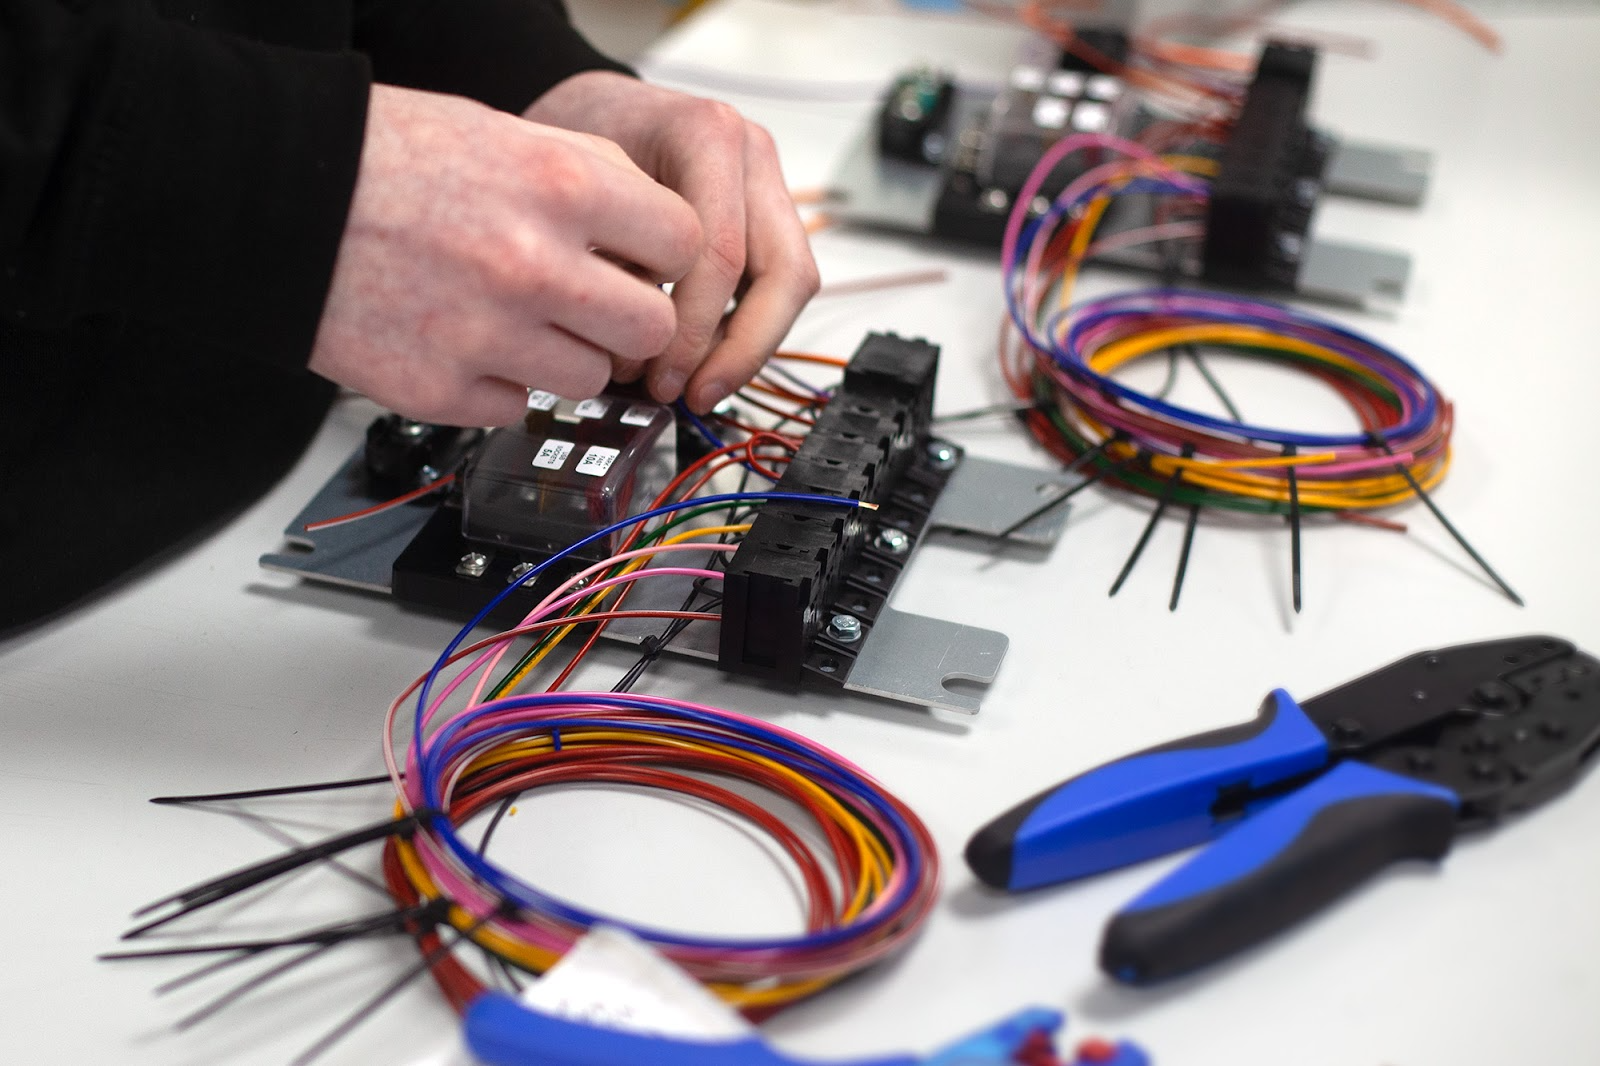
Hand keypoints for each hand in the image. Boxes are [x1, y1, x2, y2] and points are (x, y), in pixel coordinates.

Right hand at [309, 84, 701, 425]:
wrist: (272, 199)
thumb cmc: (385, 160)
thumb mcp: (507, 135)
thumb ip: (593, 179)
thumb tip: (660, 237)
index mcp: (559, 185)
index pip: (683, 245)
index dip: (665, 257)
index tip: (644, 263)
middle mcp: (532, 264)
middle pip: (651, 329)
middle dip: (630, 321)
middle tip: (595, 307)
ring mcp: (487, 335)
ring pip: (591, 379)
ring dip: (566, 356)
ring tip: (516, 317)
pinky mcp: (442, 390)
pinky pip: (518, 406)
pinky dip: (500, 383)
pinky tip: (464, 341)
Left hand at [523, 72, 819, 412]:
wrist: (586, 111)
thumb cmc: (575, 142)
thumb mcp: (579, 196)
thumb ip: (616, 261)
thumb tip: (633, 355)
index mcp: (708, 135)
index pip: (723, 255)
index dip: (696, 332)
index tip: (660, 377)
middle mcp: (752, 154)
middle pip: (785, 273)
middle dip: (739, 350)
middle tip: (693, 394)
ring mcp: (768, 182)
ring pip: (792, 282)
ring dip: (748, 345)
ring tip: (698, 385)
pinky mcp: (767, 213)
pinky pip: (776, 282)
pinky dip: (743, 327)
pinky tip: (704, 358)